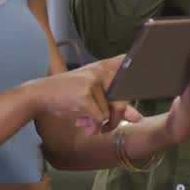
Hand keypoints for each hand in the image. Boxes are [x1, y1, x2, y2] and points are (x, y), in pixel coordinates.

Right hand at [27, 56, 141, 135]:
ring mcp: (93, 81)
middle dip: (115, 118)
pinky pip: (99, 117)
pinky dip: (92, 125)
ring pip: (112, 111)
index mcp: (104, 67)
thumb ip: (116, 106)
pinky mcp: (85, 94)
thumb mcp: (93, 98)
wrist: (40, 95)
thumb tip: (138, 118)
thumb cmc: (68, 96)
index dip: (139, 68)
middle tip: (104, 127)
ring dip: (103, 125)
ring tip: (89, 126)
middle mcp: (100, 70)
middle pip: (123, 98)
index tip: (149, 66)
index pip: (129, 62)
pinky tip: (81, 124)